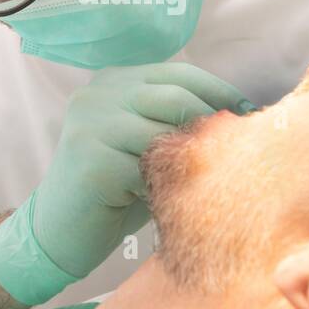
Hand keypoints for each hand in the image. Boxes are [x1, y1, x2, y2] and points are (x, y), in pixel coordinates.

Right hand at [0, 63, 251, 304]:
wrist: (57, 235)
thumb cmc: (114, 194)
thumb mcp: (148, 146)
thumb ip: (178, 124)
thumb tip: (243, 114)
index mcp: (113, 81)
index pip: (180, 74)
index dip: (220, 92)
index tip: (251, 114)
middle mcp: (98, 93)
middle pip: (177, 96)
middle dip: (214, 124)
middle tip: (241, 151)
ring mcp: (91, 123)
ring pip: (167, 132)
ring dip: (193, 159)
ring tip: (208, 181)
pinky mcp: (91, 159)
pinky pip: (150, 169)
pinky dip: (167, 188)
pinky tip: (170, 203)